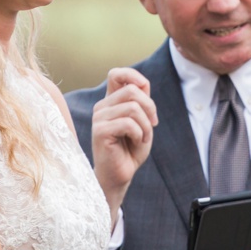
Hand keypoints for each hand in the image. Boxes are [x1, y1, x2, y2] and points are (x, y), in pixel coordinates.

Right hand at [90, 67, 155, 221]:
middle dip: (150, 108)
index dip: (134, 76)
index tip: (146, 92)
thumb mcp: (142, 121)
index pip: (116, 74)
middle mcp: (102, 107)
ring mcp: (99, 118)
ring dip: (146, 125)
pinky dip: (140, 134)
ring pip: (133, 107)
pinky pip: (129, 123)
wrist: (120, 175)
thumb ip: (142, 101)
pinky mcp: (100, 131)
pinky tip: (136, 143)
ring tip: (142, 138)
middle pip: (132, 91)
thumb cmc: (130, 150)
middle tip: (152, 125)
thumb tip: (143, 82)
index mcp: (111, 102)